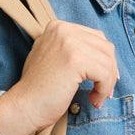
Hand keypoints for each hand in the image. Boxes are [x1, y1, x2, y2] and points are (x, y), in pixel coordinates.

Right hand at [0, 20, 117, 134]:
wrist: (24, 107)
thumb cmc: (39, 90)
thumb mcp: (54, 59)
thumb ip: (74, 51)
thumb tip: (104, 56)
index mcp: (58, 27)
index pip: (96, 37)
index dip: (105, 60)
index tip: (104, 79)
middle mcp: (63, 29)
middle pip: (105, 47)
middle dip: (110, 71)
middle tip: (104, 91)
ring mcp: (69, 42)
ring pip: (108, 60)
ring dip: (107, 83)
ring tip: (96, 98)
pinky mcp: (76, 60)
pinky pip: (105, 73)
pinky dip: (104, 89)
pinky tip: (93, 100)